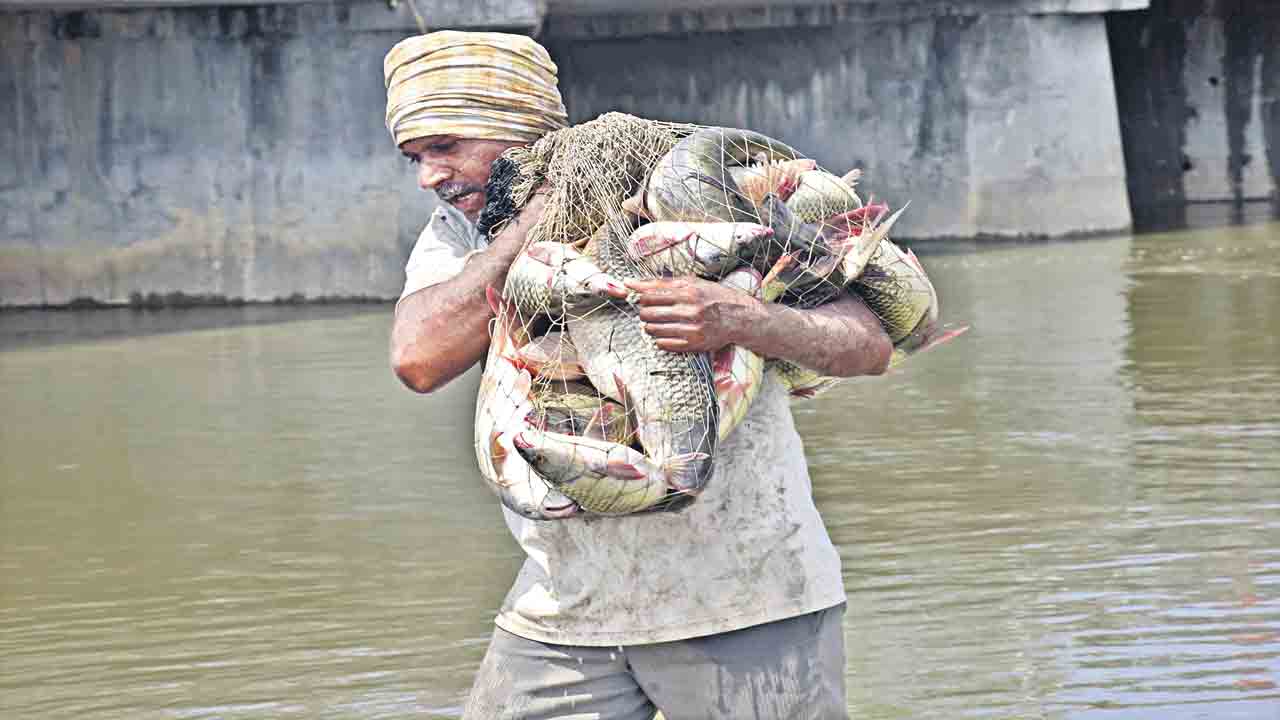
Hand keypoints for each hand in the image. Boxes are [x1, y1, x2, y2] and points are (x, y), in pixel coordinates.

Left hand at [625, 277, 761, 352]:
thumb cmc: (712, 297)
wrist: (738, 317)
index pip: (650, 296)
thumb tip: (632, 283)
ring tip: (657, 322)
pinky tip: (665, 333)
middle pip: (648, 314)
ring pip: (653, 330)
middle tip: (649, 311)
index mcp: (688, 293)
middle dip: (644, 312)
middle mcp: (690, 311)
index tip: (642, 299)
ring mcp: (692, 329)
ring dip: (650, 326)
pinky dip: (659, 339)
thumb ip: (661, 282)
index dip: (641, 298)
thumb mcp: (690, 282)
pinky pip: (664, 345)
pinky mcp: (694, 344)